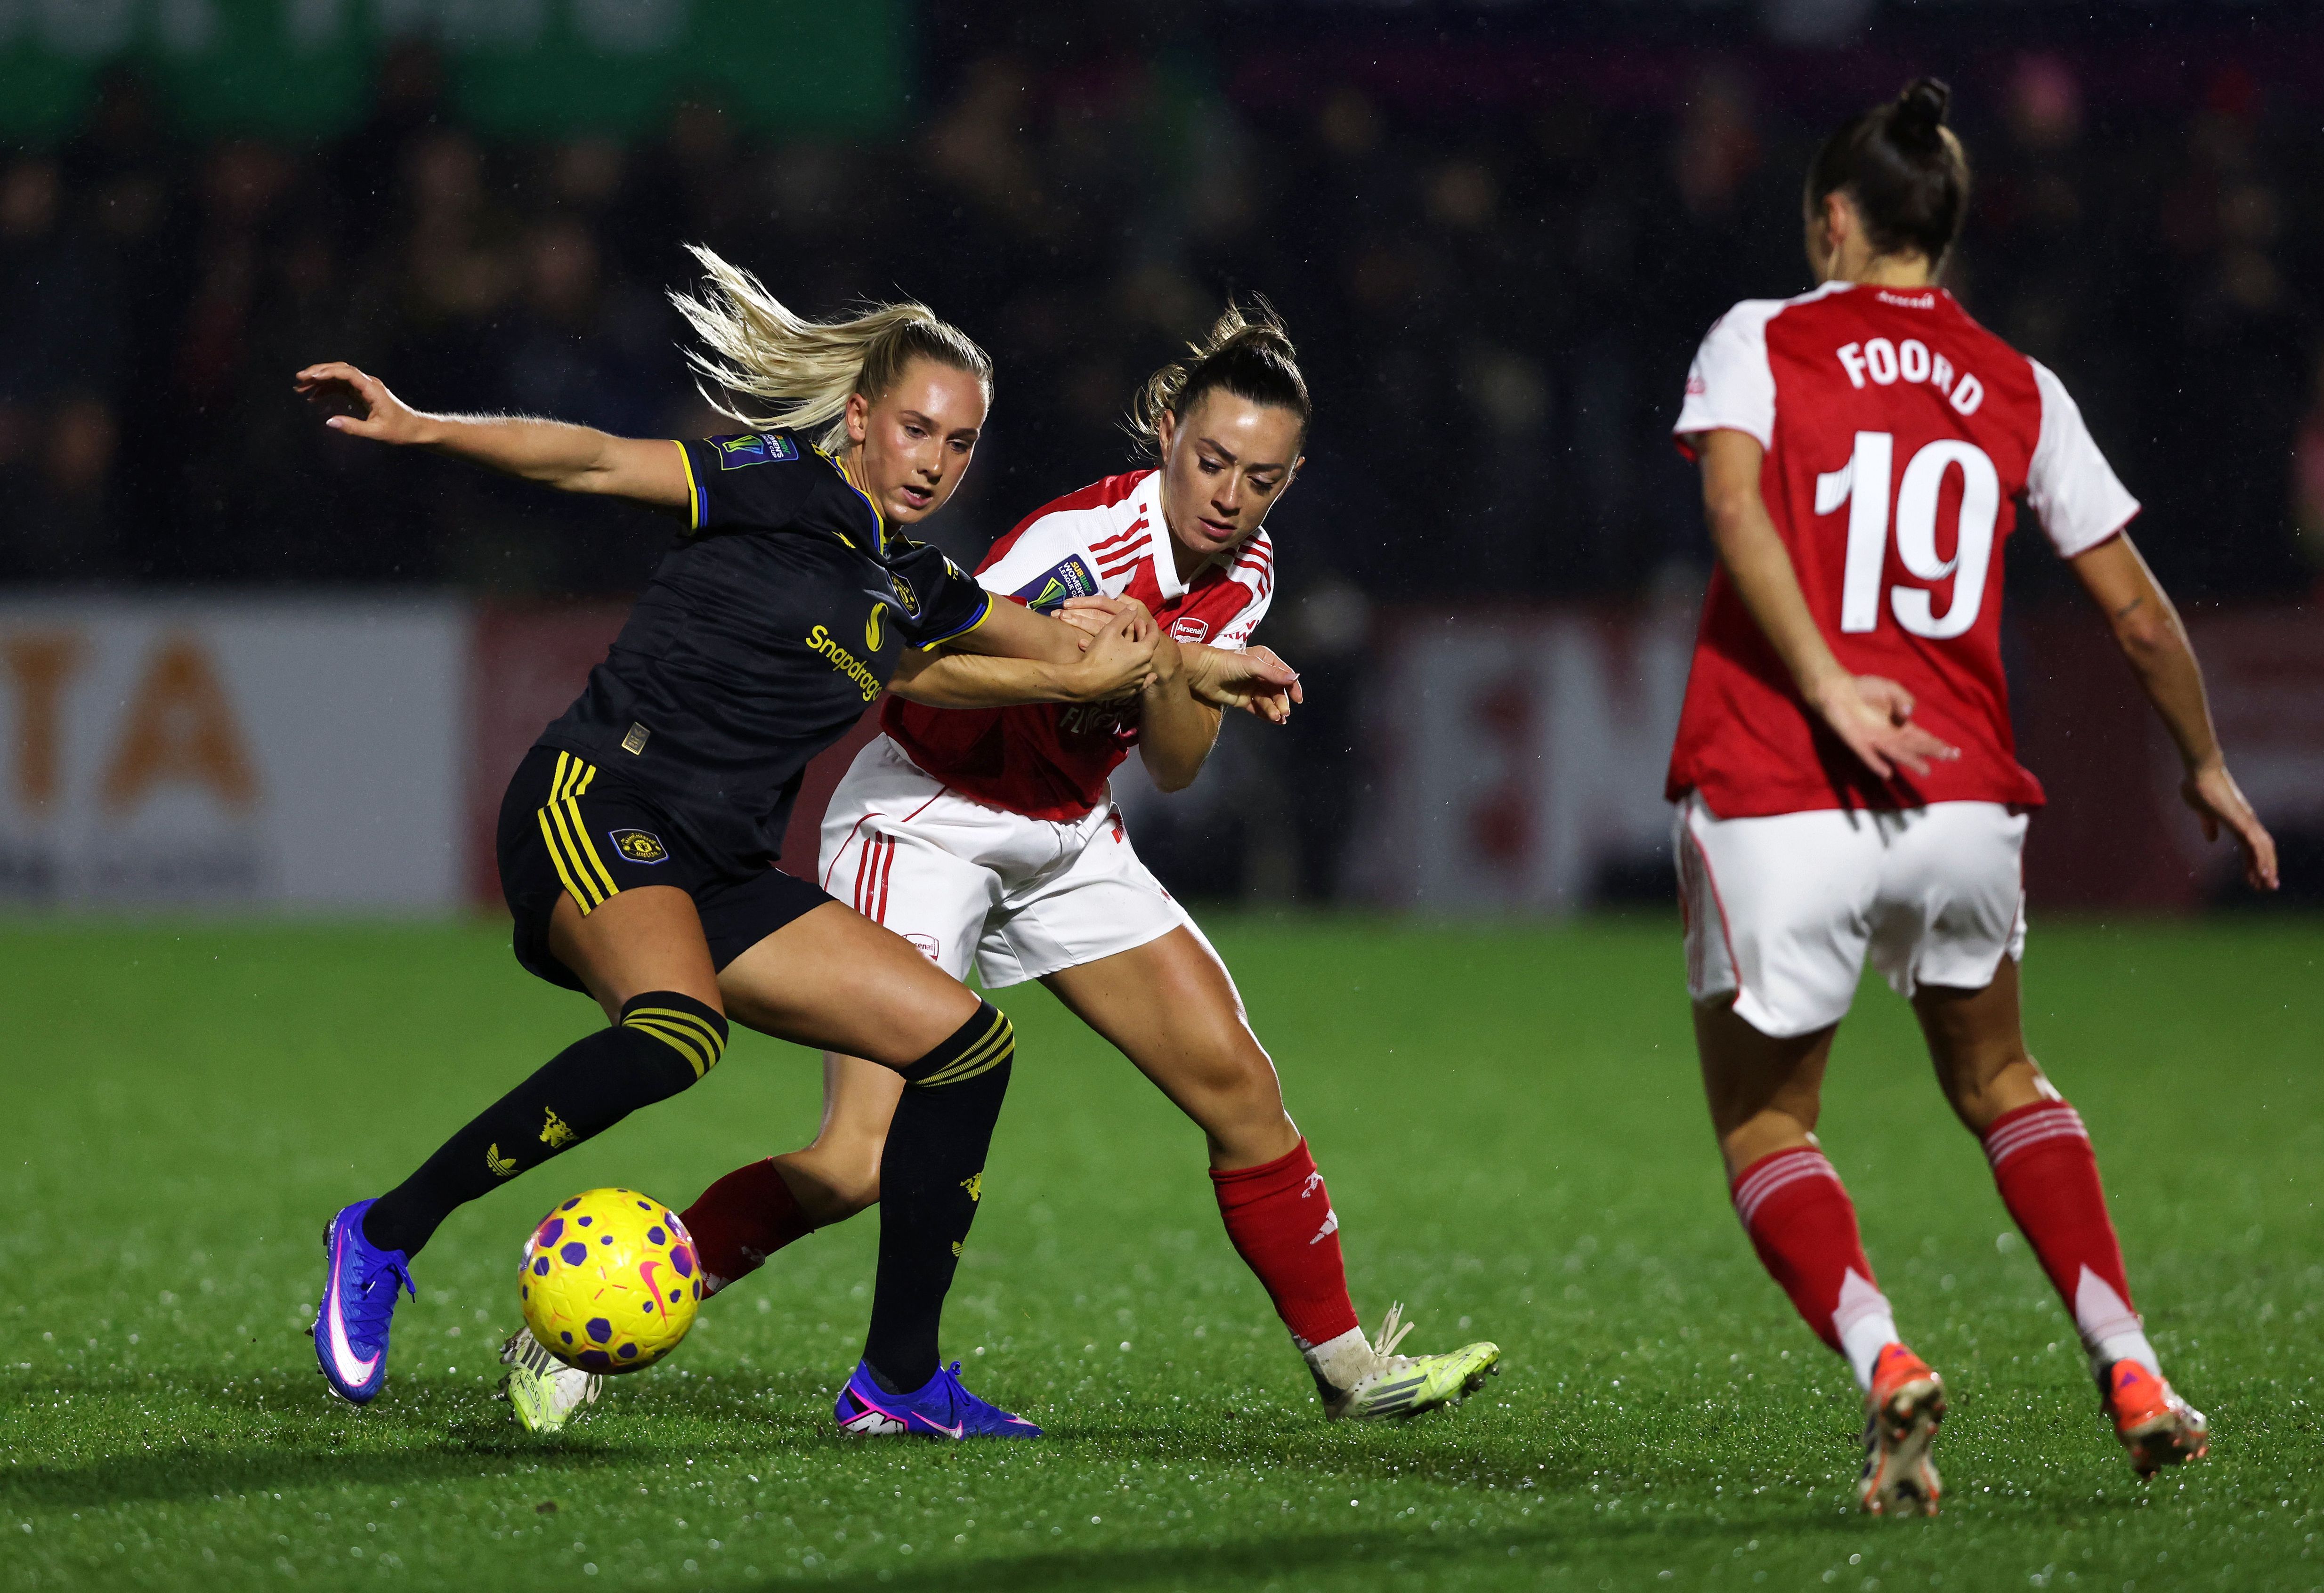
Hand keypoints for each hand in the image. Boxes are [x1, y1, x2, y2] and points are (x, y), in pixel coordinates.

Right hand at [295, 362, 430, 444]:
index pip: (347, 373)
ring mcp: (364, 387)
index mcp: (372, 389)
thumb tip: (329, 422)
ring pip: (338, 377)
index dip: (327, 372)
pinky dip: (327, 389)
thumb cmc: (400, 430)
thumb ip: (354, 428)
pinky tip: (314, 397)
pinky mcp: (362, 393)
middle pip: (340, 369)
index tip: (310, 377)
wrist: (415, 429)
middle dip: (318, 372)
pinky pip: (341, 387)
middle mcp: (368, 383)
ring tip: (300, 389)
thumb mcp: (377, 432)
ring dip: (319, 381)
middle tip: (299, 379)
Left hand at [1058, 594, 1152, 644]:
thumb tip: (1114, 592)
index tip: (1066, 603)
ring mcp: (1124, 638)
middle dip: (1076, 613)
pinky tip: (1080, 643)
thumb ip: (1125, 603)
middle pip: (1097, 615)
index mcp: (1130, 608)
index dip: (1084, 601)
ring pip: (1098, 630)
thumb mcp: (1139, 613)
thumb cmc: (1145, 632)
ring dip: (1080, 625)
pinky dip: (1091, 645)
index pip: (1102, 602)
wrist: (1159, 657)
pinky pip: (1104, 649)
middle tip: (1058, 613)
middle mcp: (1126, 621)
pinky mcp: (1122, 653)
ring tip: (1063, 622)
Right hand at [1067, 608, 1159, 700]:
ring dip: (1140, 655)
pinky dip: (1145, 676)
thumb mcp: (1110, 630)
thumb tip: (1134, 608)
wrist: (1085, 682)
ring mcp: (1138, 680)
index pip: (1153, 635)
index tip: (1150, 620)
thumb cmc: (1099, 654)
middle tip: (1137, 629)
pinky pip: (1142, 682)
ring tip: (1134, 648)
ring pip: (1144, 664)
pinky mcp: (1130, 690)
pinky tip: (1149, 675)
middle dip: (1144, 638)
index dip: (1151, 626)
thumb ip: (1124, 617)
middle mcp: (1145, 667)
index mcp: (1144, 651)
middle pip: (1148, 649)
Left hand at [1187, 644, 1302, 723]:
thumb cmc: (1227, 663)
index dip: (1292, 687)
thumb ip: (1273, 674)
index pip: (1284, 674)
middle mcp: (1261, 674)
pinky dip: (1267, 714)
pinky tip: (1274, 721)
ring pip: (1268, 700)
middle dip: (1281, 701)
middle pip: (1277, 690)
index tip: (1298, 699)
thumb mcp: (1252, 665)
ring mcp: (1252, 687)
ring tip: (1276, 717)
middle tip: (1283, 712)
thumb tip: (1296, 678)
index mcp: (1265, 660)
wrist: (1202, 672)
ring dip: (1274, 709)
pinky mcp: (1243, 700)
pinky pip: (1258, 708)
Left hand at [1808, 672, 1957, 780]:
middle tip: (1950, 758)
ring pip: (1896, 753)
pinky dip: (1876, 763)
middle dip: (1932, 752)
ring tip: (1925, 770)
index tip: (1955, 752)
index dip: (1938, 744)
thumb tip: (1909, 713)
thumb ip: (1904, 698)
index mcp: (1900, 724)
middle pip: (1915, 746)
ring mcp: (1874, 740)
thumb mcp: (1891, 688)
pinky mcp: (1857, 741)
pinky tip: (1886, 773)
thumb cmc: (1864, 689)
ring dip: (1910, 761)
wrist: (1837, 689)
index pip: (1923, 737)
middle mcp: (1890, 735)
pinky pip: (1867, 755)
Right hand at [2181, 760, 2278, 890]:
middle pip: (2264, 849)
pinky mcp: (2242, 822)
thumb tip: (2212, 839)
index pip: (2251, 846)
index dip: (2254, 862)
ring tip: (2268, 886)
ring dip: (2268, 869)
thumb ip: (2208, 824)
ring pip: (2264, 850)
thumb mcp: (2201, 811)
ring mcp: (2246, 821)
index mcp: (2237, 820)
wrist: (2201, 771)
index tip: (2253, 879)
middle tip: (2268, 887)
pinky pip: (2257, 846)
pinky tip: (2264, 875)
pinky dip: (2262, 861)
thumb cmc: (2198, 785)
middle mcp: (2247, 821)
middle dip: (2267, 869)